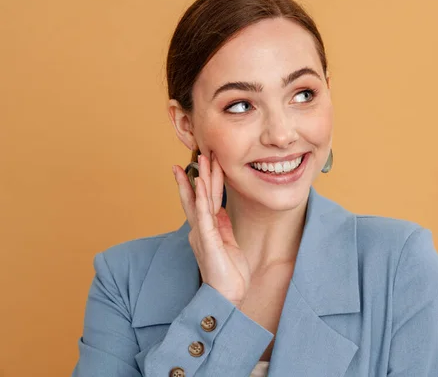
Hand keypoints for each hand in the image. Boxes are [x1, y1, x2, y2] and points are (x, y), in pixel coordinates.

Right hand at [172, 153, 250, 307]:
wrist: (226, 296)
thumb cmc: (228, 273)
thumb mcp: (228, 243)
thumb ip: (222, 226)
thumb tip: (220, 209)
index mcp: (205, 229)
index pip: (202, 200)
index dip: (201, 182)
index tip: (198, 164)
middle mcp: (200, 229)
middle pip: (197, 196)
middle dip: (198, 174)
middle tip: (198, 153)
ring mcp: (202, 234)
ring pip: (199, 200)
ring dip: (200, 180)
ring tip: (199, 160)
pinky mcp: (207, 241)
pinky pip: (203, 216)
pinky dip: (202, 199)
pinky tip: (201, 185)